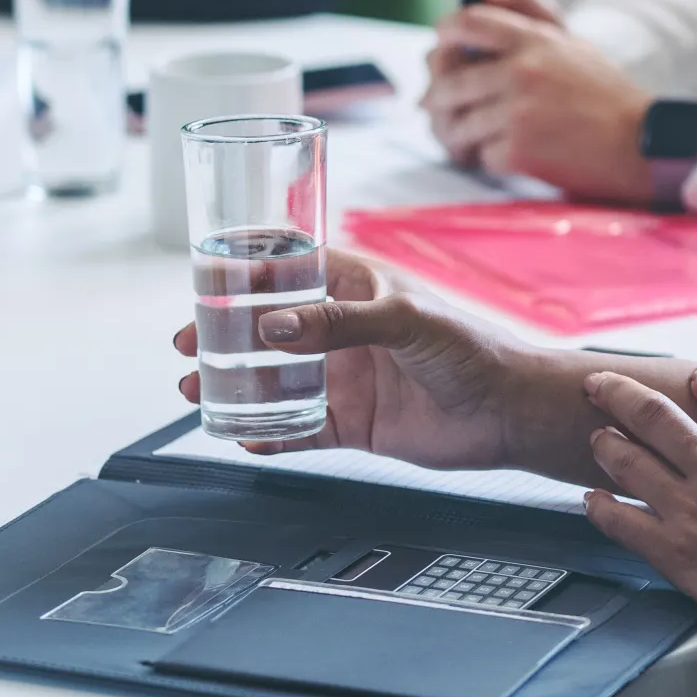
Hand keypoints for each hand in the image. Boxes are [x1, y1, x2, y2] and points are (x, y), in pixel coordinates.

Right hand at [173, 249, 526, 468]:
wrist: (510, 413)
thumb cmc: (472, 348)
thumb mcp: (404, 319)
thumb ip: (339, 324)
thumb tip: (273, 327)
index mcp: (353, 286)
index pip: (289, 262)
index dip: (245, 261)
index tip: (203, 265)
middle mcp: (341, 330)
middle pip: (265, 324)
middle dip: (220, 330)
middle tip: (185, 341)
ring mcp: (343, 377)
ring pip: (272, 378)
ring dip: (232, 382)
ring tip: (195, 389)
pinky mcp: (352, 423)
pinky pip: (297, 429)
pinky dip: (267, 433)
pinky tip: (241, 435)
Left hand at [421, 4, 658, 200]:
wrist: (643, 145)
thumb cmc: (605, 94)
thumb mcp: (572, 44)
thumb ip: (529, 12)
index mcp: (534, 41)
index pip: (468, 22)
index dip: (445, 35)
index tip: (441, 48)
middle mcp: (522, 71)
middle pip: (449, 81)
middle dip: (438, 98)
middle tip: (435, 107)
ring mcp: (519, 113)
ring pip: (458, 123)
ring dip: (459, 135)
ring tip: (466, 140)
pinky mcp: (521, 151)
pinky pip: (481, 155)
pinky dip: (488, 159)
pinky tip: (504, 157)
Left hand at [578, 366, 696, 636]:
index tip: (693, 377)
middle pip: (653, 414)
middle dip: (619, 393)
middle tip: (597, 385)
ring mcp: (690, 509)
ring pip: (627, 460)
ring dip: (606, 444)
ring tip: (597, 438)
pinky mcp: (674, 552)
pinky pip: (621, 523)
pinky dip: (601, 509)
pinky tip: (592, 502)